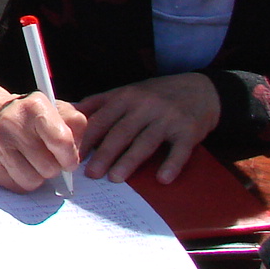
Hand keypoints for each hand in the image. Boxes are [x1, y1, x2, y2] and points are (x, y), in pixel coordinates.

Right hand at [0, 73, 86, 192]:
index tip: (69, 160)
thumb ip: (75, 126)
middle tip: (46, 157)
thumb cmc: (31, 117)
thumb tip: (75, 155)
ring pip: (32, 181)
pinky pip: (16, 186)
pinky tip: (16, 165)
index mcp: (35, 106)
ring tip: (31, 161)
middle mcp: (12, 122)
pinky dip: (21, 180)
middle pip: (49, 167)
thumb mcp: (57, 110)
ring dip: (37, 176)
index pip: (62, 141)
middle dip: (53, 167)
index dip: (70, 157)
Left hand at [76, 73, 219, 183]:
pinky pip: (179, 150)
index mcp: (126, 97)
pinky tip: (162, 178)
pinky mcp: (189, 130)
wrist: (200, 89)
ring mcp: (168, 118)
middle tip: (91, 174)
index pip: (102, 118)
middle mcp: (146, 105)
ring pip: (145, 141)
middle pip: (121, 132)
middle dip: (104, 153)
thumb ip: (100, 103)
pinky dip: (171, 164)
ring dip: (129, 161)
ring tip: (115, 178)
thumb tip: (69, 113)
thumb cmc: (156, 95)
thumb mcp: (127, 92)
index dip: (87, 138)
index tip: (73, 155)